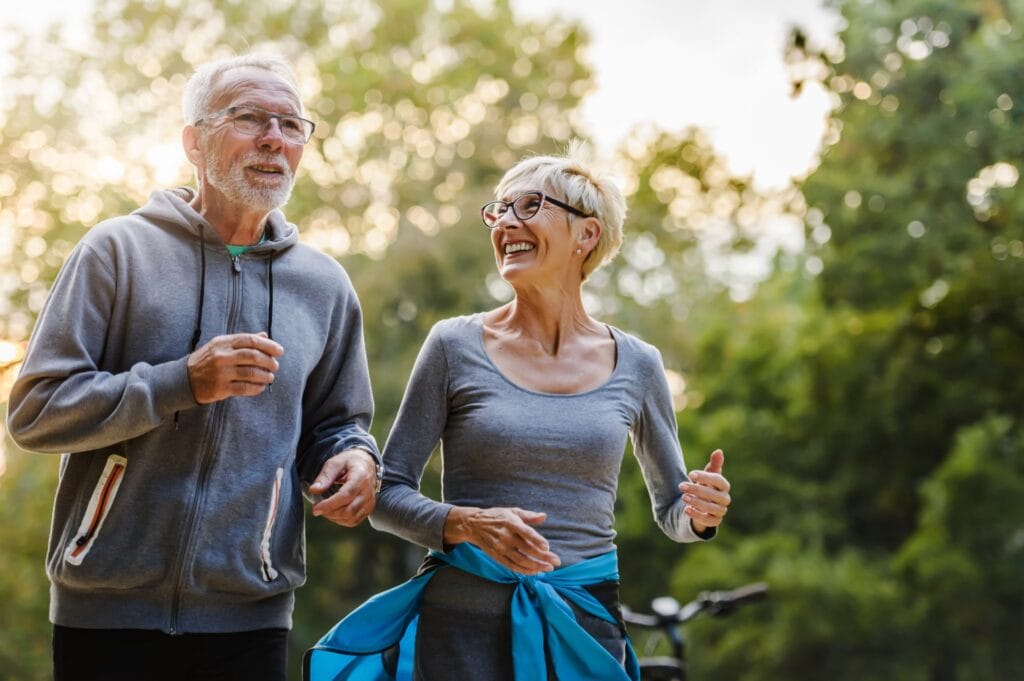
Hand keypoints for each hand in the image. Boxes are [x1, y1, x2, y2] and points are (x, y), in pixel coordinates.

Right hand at [186, 332, 282, 403]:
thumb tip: (264, 335)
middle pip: (253, 356)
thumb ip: (243, 341)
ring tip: (270, 377)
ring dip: (265, 376)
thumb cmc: (207, 360)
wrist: (183, 379)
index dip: (268, 345)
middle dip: (269, 361)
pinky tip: (261, 387)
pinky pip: (245, 388)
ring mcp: (221, 373)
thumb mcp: (221, 345)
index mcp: (223, 342)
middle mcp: (222, 356)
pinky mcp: (220, 388)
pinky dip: (257, 388)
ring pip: (251, 373)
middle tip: (275, 365)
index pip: (250, 340)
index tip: (280, 351)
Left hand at [310, 449, 377, 526]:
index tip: (315, 508)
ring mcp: (370, 502)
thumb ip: (325, 476)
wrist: (367, 465)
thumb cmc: (349, 462)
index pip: (346, 495)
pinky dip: (341, 520)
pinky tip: (333, 512)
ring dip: (334, 517)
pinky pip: (354, 521)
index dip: (329, 504)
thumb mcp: (335, 463)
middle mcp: (368, 492)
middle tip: (317, 508)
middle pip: (348, 510)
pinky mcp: (368, 509)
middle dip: (329, 513)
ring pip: (351, 518)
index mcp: (361, 477)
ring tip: (324, 509)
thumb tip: (314, 490)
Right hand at [444, 506, 560, 574]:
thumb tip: (544, 516)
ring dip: (536, 566)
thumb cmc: (497, 516)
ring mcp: (501, 548)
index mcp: (511, 523)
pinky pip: (513, 566)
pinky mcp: (497, 557)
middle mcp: (506, 537)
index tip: (547, 547)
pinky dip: (525, 570)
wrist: (474, 525)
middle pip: (527, 549)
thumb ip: (529, 515)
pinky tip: (535, 571)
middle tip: (556, 562)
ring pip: (521, 561)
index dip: (537, 540)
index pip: (526, 533)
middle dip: (543, 557)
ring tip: (548, 568)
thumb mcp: (512, 511)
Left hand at [679, 449, 730, 534]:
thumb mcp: (707, 476)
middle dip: (697, 490)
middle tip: (681, 486)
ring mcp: (721, 511)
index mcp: (724, 486)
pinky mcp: (715, 521)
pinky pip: (708, 521)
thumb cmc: (706, 487)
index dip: (705, 477)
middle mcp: (725, 499)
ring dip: (696, 502)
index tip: (690, 474)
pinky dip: (697, 515)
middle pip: (713, 495)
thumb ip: (714, 465)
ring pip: (711, 508)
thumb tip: (719, 451)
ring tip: (683, 497)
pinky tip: (686, 510)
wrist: (703, 505)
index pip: (718, 480)